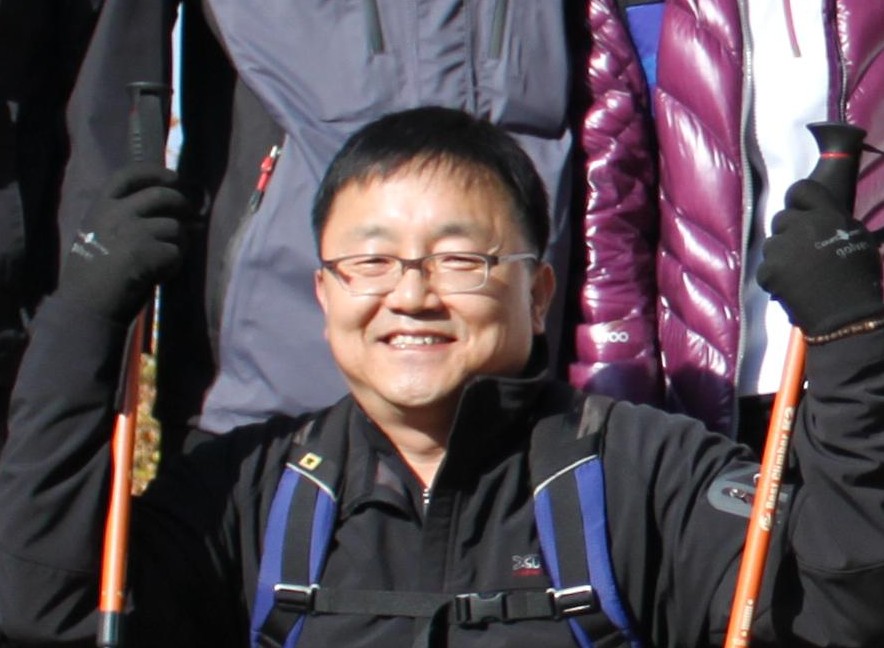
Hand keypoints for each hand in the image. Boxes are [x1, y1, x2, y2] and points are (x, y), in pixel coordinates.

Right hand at [57, 163, 194, 322]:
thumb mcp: (102, 237)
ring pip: (175, 227)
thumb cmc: (94, 277)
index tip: (174, 178)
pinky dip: (174, 266)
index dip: (156, 173)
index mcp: (100, 207)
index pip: (130, 174)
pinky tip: (159, 276)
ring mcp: (131, 230)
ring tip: (163, 263)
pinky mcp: (145, 250)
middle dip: (183, 206)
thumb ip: (131, 220)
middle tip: (191, 220)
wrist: (85, 307)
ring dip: (178, 245)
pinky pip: (177, 252)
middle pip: (163, 195)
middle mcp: (115, 212)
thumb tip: (179, 215)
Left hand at [757, 179, 883, 335]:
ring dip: (779, 256)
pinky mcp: (768, 269)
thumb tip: (819, 217)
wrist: (846, 314)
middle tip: (800, 253)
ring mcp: (782, 248)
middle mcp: (802, 225)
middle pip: (781, 218)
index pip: (800, 189)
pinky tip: (789, 288)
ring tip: (797, 274)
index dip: (797, 201)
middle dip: (788, 233)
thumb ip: (833, 222)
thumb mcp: (857, 239)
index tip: (800, 214)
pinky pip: (764, 268)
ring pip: (771, 244)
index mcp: (827, 214)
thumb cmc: (859, 278)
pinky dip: (773, 278)